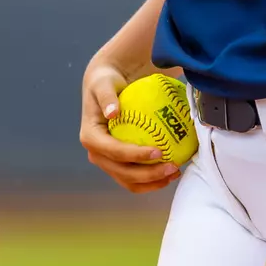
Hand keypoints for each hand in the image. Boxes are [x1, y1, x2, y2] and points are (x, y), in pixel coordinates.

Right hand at [79, 60, 180, 192]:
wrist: (105, 88)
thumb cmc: (105, 83)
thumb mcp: (103, 83)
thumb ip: (107, 96)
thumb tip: (112, 112)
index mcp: (90, 138)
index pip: (114, 152)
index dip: (136, 156)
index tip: (159, 151)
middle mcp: (96, 154)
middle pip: (123, 173)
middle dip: (148, 175)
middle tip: (172, 166)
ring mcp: (107, 162)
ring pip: (130, 181)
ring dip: (152, 182)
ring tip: (174, 172)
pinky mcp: (118, 164)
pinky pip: (136, 178)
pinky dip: (153, 180)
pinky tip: (171, 171)